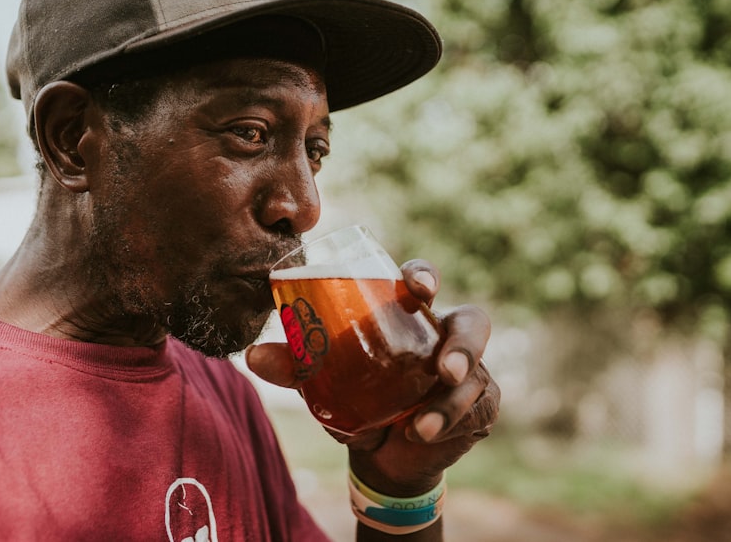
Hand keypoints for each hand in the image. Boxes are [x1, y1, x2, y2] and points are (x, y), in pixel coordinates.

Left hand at [246, 259, 499, 496]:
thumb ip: (294, 365)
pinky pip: (474, 409)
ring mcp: (467, 371)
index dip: (424, 276)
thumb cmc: (355, 398)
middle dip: (464, 342)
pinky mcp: (478, 405)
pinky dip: (447, 422)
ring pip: (473, 375)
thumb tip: (252, 355)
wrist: (379, 453)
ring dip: (449, 402)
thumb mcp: (323, 382)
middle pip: (472, 322)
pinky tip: (423, 434)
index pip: (421, 282)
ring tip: (419, 426)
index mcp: (406, 315)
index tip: (418, 286)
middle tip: (445, 366)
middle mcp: (442, 336)